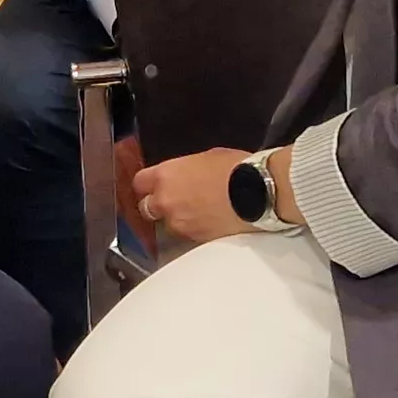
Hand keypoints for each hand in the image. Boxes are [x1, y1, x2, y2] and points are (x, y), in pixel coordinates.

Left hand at [131, 149, 252, 243]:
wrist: (258, 193)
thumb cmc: (236, 169)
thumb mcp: (206, 157)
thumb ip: (186, 170)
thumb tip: (186, 176)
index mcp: (165, 176)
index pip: (139, 183)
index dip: (147, 185)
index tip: (153, 185)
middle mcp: (166, 202)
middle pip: (147, 209)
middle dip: (158, 206)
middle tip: (176, 201)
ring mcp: (179, 224)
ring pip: (169, 225)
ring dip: (179, 220)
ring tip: (200, 213)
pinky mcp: (195, 240)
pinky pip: (188, 236)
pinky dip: (196, 230)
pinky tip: (211, 222)